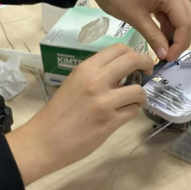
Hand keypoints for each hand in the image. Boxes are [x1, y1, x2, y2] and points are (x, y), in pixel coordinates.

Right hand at [6, 44, 152, 184]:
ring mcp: (104, 102)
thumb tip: (122, 73)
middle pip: (133, 60)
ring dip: (140, 95)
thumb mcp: (74, 83)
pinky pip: (133, 111)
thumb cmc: (57, 113)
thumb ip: (96, 75)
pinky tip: (123, 114)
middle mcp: (96, 81)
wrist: (44, 140)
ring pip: (138, 90)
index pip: (119, 49)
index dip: (133, 53)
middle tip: (146, 73)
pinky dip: (133, 111)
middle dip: (146, 64)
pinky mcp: (110, 122)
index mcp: (85, 69)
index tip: (136, 62)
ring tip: (132, 101)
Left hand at [72, 0, 190, 61]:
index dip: (180, 42)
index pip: (185, 21)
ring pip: (180, 14)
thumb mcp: (135, 18)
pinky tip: (160, 37)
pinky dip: (167, 23)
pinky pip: (170, 9)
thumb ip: (154, 37)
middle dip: (181, 38)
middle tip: (170, 55)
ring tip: (165, 49)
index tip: (170, 58)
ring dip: (175, 31)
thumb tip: (165, 55)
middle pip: (188, 17)